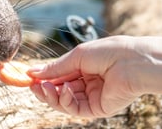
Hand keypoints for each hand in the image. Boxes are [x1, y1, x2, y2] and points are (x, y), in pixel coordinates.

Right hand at [28, 36, 143, 117]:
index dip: (43, 77)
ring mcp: (92, 97)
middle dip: (44, 89)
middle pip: (59, 91)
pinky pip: (75, 109)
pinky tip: (65, 90)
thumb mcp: (77, 56)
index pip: (59, 76)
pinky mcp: (97, 109)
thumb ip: (55, 68)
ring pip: (64, 102)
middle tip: (32, 86)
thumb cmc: (110, 52)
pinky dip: (66, 101)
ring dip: (52, 96)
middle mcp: (88, 84)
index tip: (27, 76)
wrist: (134, 62)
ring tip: (46, 87)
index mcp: (85, 68)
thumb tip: (32, 73)